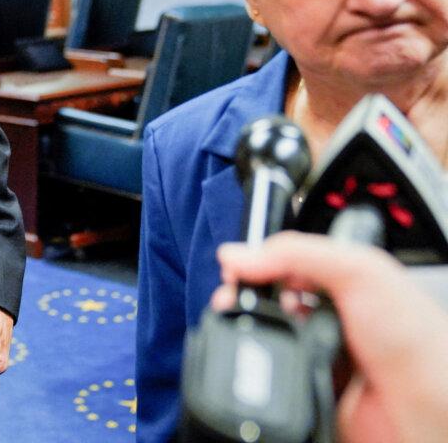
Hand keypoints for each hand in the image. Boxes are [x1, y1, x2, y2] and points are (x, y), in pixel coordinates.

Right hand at [213, 232, 447, 442]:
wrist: (430, 409)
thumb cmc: (419, 341)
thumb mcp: (360, 271)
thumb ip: (297, 253)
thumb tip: (237, 254)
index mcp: (341, 282)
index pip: (282, 263)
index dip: (255, 264)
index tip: (234, 270)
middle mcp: (328, 317)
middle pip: (267, 301)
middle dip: (246, 300)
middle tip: (235, 301)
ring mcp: (316, 355)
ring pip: (264, 338)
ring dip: (254, 335)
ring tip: (254, 331)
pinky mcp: (306, 391)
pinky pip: (270, 377)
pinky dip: (264, 372)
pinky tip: (271, 364)